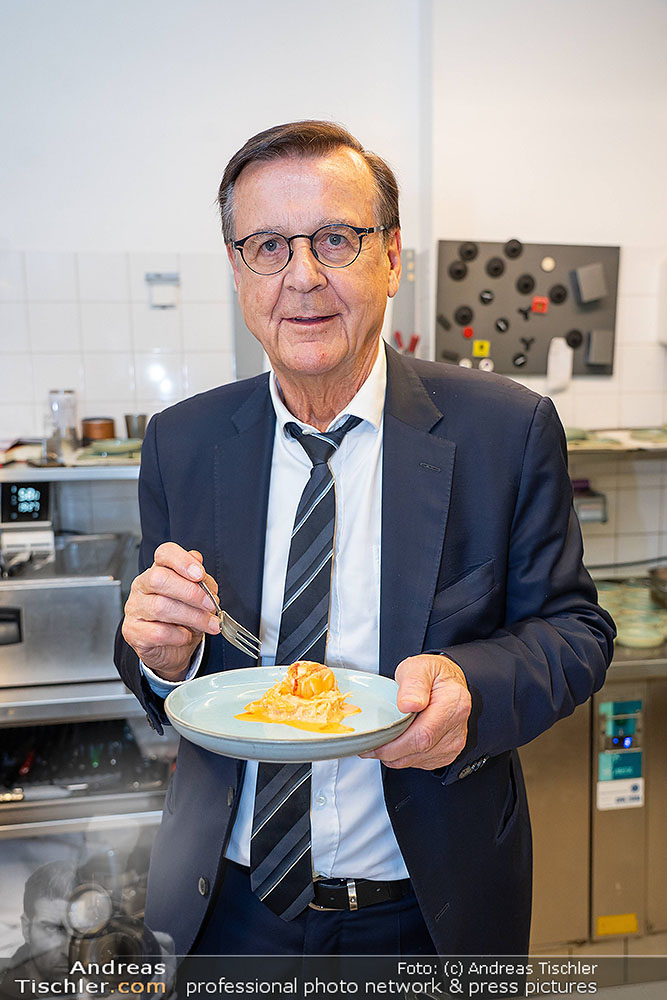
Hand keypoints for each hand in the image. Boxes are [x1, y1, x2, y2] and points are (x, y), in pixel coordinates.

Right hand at [121, 542, 220, 680]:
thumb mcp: (198, 597)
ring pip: (161, 607)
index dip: (182, 561)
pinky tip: (185, 636)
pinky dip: (179, 635)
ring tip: (209, 624)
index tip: (200, 574)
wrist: (172, 649)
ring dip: (192, 617)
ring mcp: (134, 609)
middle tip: (210, 605)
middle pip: (159, 578)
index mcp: (158, 570)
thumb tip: (203, 576)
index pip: (164, 553)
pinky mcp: (133, 632)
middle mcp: (142, 586)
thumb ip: (202, 583)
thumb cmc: (183, 619)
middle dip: (190, 592)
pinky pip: (158, 632)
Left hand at [360, 654, 471, 769]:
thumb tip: (407, 704)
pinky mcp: (446, 754)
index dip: (395, 743)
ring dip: (394, 755)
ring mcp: (452, 743)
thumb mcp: (419, 667)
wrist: (447, 682)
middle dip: (389, 750)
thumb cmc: (433, 675)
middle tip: (369, 743)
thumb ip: (413, 683)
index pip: (423, 734)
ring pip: (415, 760)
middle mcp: (456, 727)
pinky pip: (418, 762)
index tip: (375, 740)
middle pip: (419, 750)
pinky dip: (403, 756)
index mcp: (453, 704)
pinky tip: (398, 740)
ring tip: (382, 738)